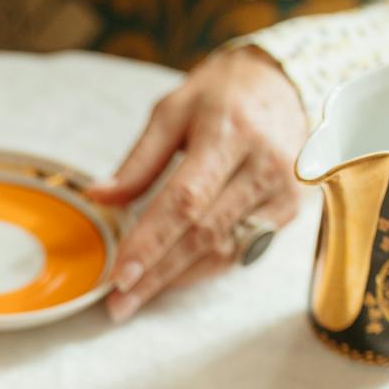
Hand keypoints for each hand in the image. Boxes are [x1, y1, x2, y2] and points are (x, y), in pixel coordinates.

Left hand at [89, 46, 306, 322]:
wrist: (285, 84)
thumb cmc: (221, 95)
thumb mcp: (173, 111)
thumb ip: (139, 160)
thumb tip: (99, 198)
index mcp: (229, 133)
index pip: (185, 199)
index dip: (150, 241)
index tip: (119, 275)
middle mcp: (262, 166)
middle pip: (204, 234)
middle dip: (158, 274)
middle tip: (119, 304)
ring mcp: (281, 192)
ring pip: (224, 251)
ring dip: (178, 279)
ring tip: (137, 298)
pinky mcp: (289, 210)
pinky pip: (241, 251)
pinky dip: (203, 268)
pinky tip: (172, 278)